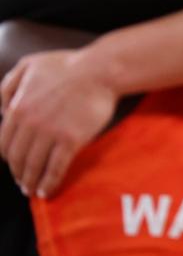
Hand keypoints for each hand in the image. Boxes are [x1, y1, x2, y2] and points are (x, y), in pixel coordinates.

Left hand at [0, 49, 116, 196]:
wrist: (100, 70)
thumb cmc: (68, 64)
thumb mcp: (29, 65)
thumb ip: (8, 85)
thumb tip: (0, 109)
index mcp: (18, 108)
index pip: (3, 144)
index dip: (7, 159)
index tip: (13, 165)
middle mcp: (31, 124)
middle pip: (17, 158)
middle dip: (18, 174)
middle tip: (22, 182)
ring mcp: (51, 133)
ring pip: (34, 166)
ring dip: (30, 182)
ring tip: (32, 191)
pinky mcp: (71, 140)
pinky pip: (56, 167)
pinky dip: (49, 182)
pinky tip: (47, 191)